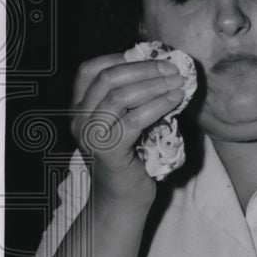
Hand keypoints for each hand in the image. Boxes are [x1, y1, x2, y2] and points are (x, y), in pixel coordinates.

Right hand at [71, 53, 185, 206]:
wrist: (122, 201)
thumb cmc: (129, 160)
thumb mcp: (123, 123)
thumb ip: (129, 100)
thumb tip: (159, 70)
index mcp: (78, 109)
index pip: (88, 70)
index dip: (118, 57)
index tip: (148, 56)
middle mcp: (79, 119)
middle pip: (108, 78)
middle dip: (144, 68)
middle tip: (172, 68)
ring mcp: (92, 135)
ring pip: (121, 95)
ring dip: (155, 84)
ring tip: (178, 82)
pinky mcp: (109, 150)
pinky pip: (136, 119)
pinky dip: (159, 104)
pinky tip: (175, 99)